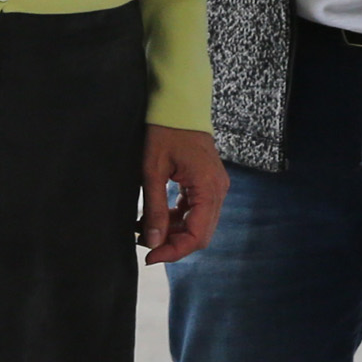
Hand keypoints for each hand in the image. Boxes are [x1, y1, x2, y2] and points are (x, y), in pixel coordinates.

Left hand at [139, 126, 224, 263]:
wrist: (178, 105)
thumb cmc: (165, 131)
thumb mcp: (153, 170)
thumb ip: (155, 208)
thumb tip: (153, 242)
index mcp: (208, 188)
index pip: (197, 235)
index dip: (174, 251)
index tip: (150, 257)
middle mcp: (218, 190)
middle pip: (200, 233)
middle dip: (172, 243)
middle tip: (144, 245)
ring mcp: (214, 186)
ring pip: (197, 223)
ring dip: (172, 231)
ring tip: (143, 229)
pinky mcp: (207, 183)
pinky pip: (194, 210)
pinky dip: (176, 218)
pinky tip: (153, 217)